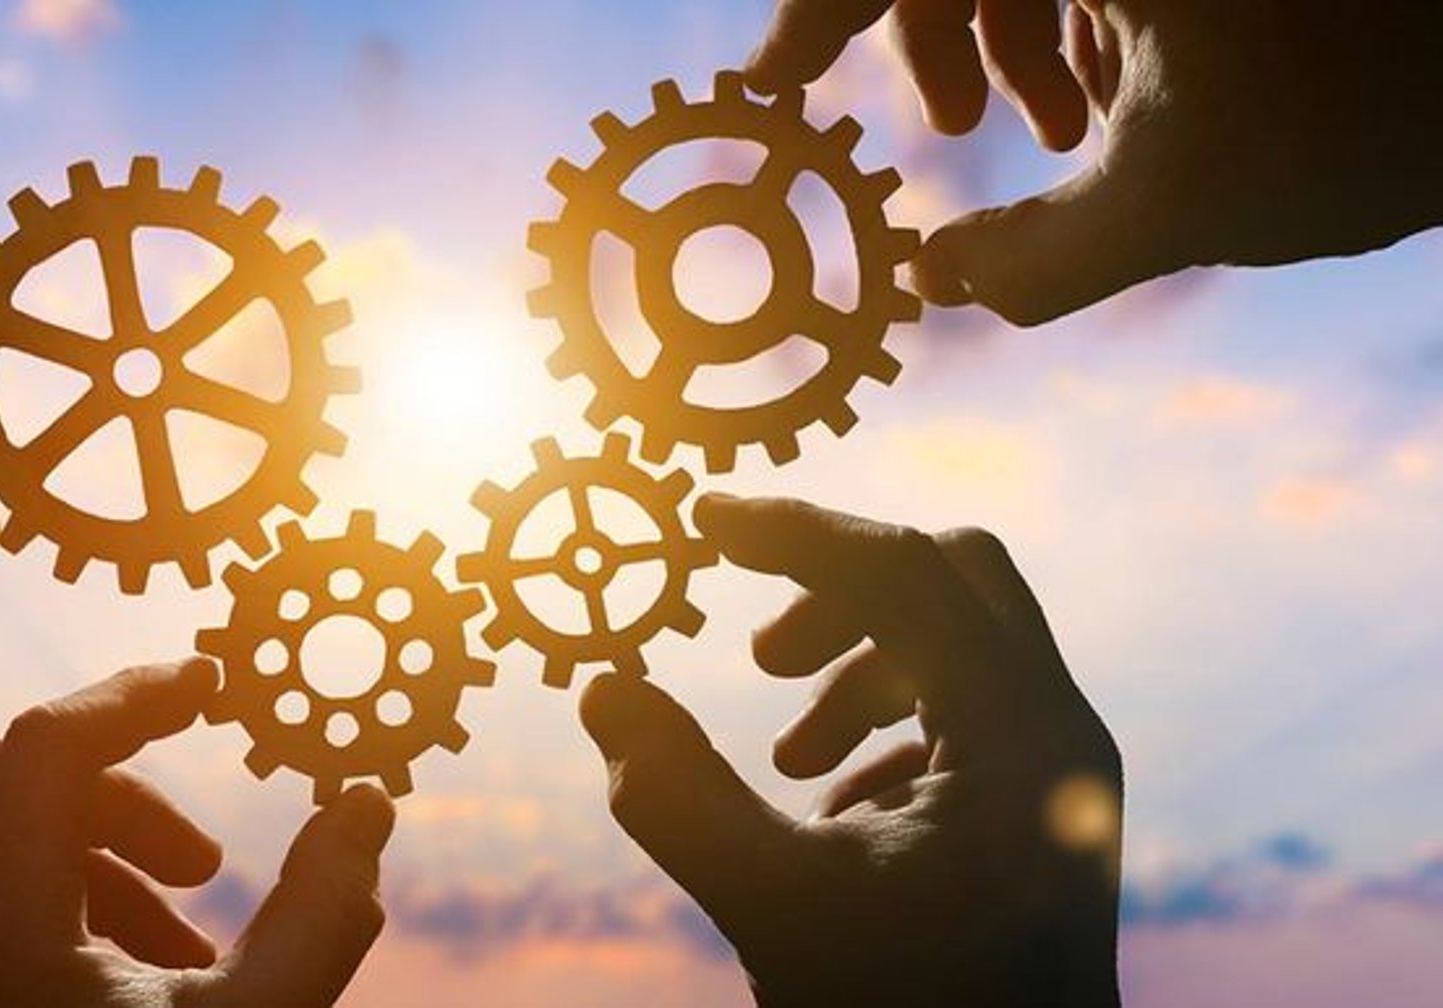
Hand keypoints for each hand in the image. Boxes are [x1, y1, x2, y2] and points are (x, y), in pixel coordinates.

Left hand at [0, 658, 393, 1007]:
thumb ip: (322, 911)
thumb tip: (367, 802)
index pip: (46, 745)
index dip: (138, 694)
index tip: (218, 677)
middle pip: (28, 789)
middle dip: (140, 797)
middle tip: (216, 856)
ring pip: (22, 850)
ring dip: (124, 862)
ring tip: (201, 941)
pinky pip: (16, 907)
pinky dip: (97, 911)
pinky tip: (165, 980)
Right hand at [579, 494, 1121, 1006]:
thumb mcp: (772, 905)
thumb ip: (677, 794)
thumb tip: (601, 688)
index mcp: (1021, 736)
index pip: (903, 572)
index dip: (793, 531)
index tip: (703, 521)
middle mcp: (1063, 733)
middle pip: (954, 575)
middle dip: (839, 593)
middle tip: (757, 661)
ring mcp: (1065, 771)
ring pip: (963, 641)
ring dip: (858, 670)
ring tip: (788, 762)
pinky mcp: (1047, 807)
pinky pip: (969, 708)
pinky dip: (887, 723)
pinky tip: (835, 810)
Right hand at [747, 1, 1442, 323]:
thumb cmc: (1369, 106)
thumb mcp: (1175, 199)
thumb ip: (1024, 260)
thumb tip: (931, 282)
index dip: (815, 18)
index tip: (770, 88)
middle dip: (936, 35)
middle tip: (949, 132)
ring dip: (1022, 38)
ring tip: (1070, 136)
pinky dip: (1092, 16)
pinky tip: (1127, 99)